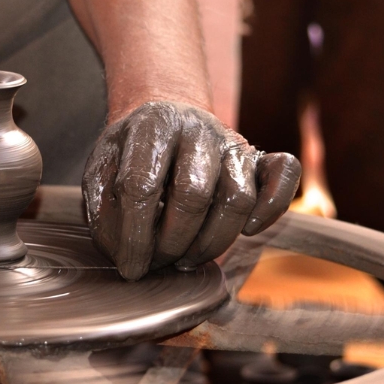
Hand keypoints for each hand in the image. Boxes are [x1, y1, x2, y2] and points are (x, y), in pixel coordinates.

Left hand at [83, 101, 300, 279]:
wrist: (164, 116)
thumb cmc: (130, 153)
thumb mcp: (100, 170)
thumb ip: (103, 208)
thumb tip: (121, 251)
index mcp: (151, 126)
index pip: (141, 186)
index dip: (134, 235)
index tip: (130, 267)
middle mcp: (196, 129)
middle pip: (193, 194)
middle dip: (173, 242)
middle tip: (159, 263)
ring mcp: (231, 142)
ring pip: (238, 197)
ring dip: (213, 241)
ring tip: (186, 259)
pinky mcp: (258, 155)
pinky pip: (283, 175)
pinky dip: (271, 208)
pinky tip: (247, 231)